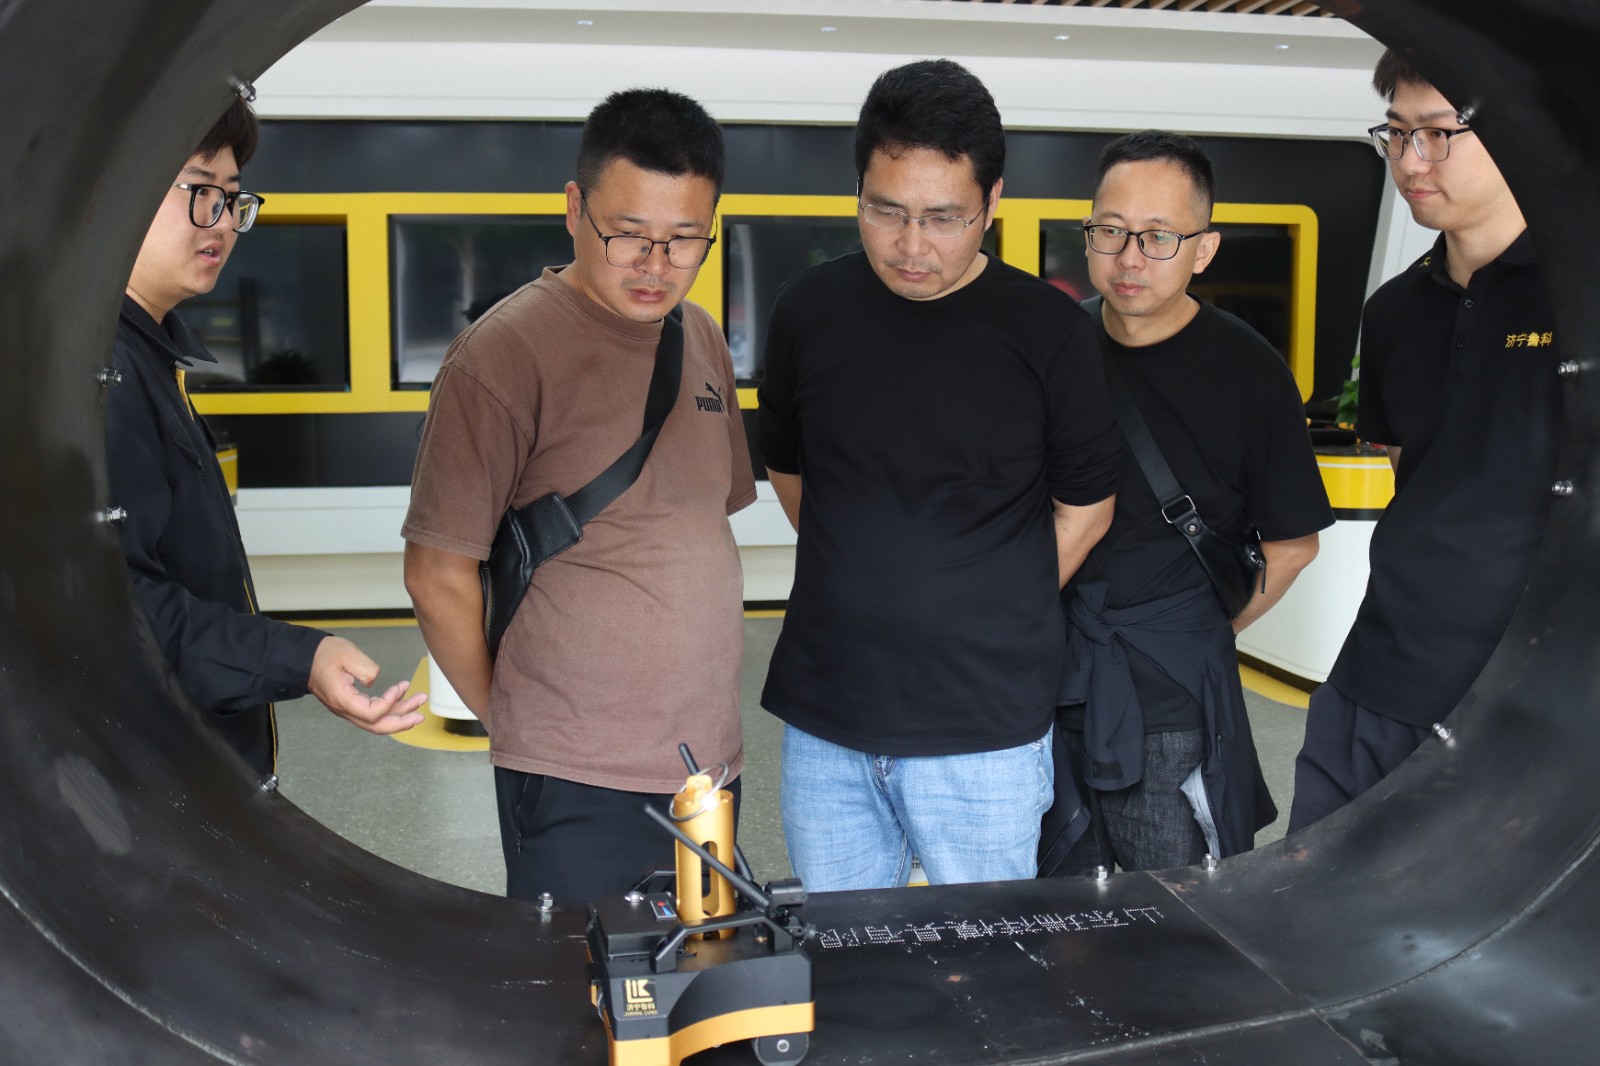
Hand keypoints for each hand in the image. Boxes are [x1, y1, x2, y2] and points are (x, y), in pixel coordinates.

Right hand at [308, 636, 426, 734]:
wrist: (308, 659)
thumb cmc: (325, 655)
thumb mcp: (347, 655)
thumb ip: (365, 669)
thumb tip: (375, 681)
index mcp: (342, 699)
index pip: (371, 713)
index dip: (389, 703)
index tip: (400, 686)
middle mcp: (346, 710)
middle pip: (377, 726)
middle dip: (401, 722)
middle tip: (420, 715)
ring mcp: (349, 709)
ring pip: (377, 721)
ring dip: (400, 713)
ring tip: (419, 701)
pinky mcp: (353, 705)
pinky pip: (374, 713)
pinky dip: (390, 707)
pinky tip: (403, 695)